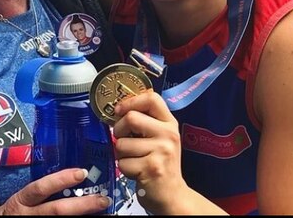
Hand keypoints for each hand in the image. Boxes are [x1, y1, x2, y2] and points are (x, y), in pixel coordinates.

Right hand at [0, 168, 110, 214]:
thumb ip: (42, 190)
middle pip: (57, 210)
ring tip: (105, 214)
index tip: (82, 173)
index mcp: (23, 200)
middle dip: (82, 204)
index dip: (61, 180)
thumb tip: (75, 177)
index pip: (41, 187)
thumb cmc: (15, 211)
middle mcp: (29, 214)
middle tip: (103, 199)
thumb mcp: (23, 198)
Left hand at [113, 91, 187, 213]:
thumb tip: (121, 107)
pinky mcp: (151, 168)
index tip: (120, 110)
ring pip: (122, 143)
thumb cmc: (161, 164)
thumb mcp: (161, 137)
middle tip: (124, 139)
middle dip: (119, 130)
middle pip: (131, 118)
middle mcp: (168, 134)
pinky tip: (137, 171)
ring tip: (135, 159)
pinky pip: (123, 162)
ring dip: (121, 154)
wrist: (173, 194)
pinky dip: (124, 168)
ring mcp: (161, 151)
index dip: (131, 101)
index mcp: (169, 123)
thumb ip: (146, 121)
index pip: (152, 98)